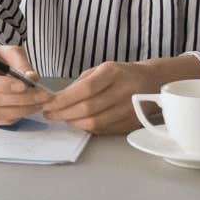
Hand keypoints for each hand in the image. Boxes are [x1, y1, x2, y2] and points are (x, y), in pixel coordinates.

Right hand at [0, 44, 48, 126]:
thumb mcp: (9, 52)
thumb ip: (21, 63)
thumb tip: (33, 78)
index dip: (4, 85)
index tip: (25, 85)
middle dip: (20, 100)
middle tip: (42, 97)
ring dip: (20, 111)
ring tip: (37, 105)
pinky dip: (13, 118)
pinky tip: (25, 109)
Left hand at [42, 60, 166, 134]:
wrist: (151, 82)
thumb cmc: (121, 74)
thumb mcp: (101, 69)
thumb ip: (81, 83)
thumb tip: (57, 99)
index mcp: (113, 73)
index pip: (84, 89)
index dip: (64, 99)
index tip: (47, 103)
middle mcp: (123, 91)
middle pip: (88, 108)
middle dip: (64, 113)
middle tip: (49, 114)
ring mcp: (130, 109)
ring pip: (96, 122)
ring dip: (74, 122)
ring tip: (62, 118)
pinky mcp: (132, 123)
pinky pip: (105, 130)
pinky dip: (88, 128)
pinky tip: (79, 123)